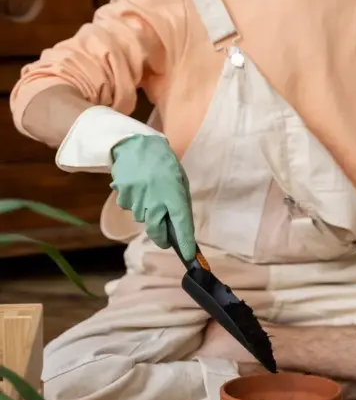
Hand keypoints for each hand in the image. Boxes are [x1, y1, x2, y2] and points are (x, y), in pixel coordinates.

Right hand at [110, 134, 195, 259]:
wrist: (135, 144)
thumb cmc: (163, 163)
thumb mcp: (179, 179)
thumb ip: (180, 202)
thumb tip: (181, 227)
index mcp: (174, 193)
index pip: (182, 223)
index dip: (185, 241)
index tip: (188, 256)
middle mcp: (155, 198)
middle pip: (157, 230)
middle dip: (162, 238)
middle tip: (166, 241)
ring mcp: (137, 198)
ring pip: (142, 218)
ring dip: (147, 212)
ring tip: (149, 192)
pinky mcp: (123, 195)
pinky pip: (129, 207)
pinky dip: (133, 202)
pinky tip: (137, 187)